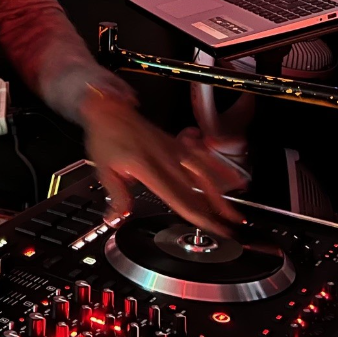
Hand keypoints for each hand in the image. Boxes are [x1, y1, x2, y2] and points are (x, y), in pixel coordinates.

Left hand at [79, 92, 247, 235]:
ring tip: (234, 211)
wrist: (111, 108)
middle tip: (231, 228)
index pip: (178, 196)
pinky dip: (219, 167)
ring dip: (221, 194)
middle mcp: (165, 158)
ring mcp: (173, 149)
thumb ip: (116, 195)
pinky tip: (233, 176)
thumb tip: (117, 218)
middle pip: (196, 189)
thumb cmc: (106, 135)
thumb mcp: (103, 168)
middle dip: (215, 211)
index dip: (197, 214)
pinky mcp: (176, 143)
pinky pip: (202, 157)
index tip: (212, 227)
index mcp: (147, 167)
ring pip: (204, 174)